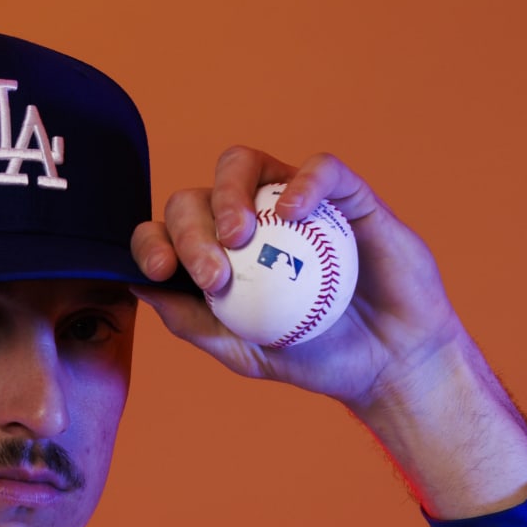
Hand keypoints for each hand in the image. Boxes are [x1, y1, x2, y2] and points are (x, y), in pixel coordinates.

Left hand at [133, 145, 526, 515]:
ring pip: (242, 164)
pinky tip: (292, 212)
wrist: (387, 362)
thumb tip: (139, 286)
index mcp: (219, 253)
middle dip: (191, 230)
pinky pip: (320, 169)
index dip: (153, 239)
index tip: (161, 269)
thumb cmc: (315, 356)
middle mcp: (250, 218)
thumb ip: (192, 321)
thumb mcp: (243, 351)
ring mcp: (294, 200)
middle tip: (215, 275)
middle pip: (198, 196)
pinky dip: (302, 182)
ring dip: (228, 194)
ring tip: (239, 237)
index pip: (170, 230)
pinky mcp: (344, 195)